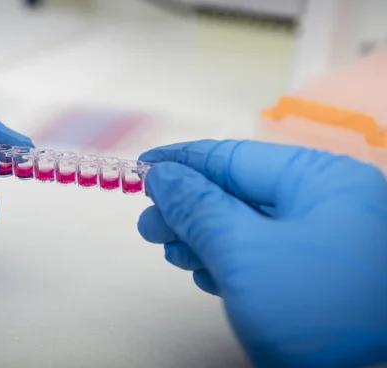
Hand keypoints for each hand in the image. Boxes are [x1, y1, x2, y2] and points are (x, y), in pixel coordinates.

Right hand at [138, 140, 386, 366]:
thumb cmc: (317, 313)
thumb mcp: (245, 253)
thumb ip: (198, 209)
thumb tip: (163, 176)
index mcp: (322, 181)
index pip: (236, 158)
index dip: (183, 161)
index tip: (143, 165)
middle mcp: (326, 206)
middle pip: (239, 194)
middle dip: (188, 210)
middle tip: (148, 225)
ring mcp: (324, 246)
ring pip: (247, 229)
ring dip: (203, 239)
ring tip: (171, 252)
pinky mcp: (316, 280)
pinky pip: (261, 257)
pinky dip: (227, 262)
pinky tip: (203, 273)